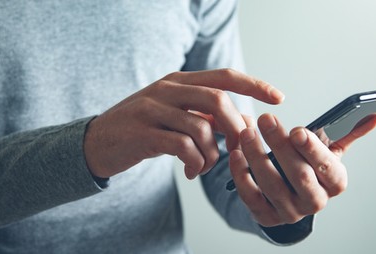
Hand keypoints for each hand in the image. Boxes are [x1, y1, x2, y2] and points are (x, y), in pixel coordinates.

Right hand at [84, 69, 283, 179]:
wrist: (96, 143)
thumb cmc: (144, 129)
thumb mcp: (177, 114)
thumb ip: (208, 115)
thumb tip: (248, 123)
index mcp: (180, 81)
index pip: (225, 76)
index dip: (254, 85)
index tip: (279, 98)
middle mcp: (167, 89)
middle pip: (217, 100)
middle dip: (235, 127)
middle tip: (237, 150)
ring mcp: (153, 109)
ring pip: (201, 126)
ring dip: (213, 153)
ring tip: (205, 166)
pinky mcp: (143, 134)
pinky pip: (182, 146)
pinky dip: (194, 162)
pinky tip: (190, 171)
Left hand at [230, 113, 375, 225]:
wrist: (291, 195)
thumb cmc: (311, 166)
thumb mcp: (331, 151)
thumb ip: (351, 131)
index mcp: (335, 183)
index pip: (328, 169)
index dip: (314, 151)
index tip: (299, 130)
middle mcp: (315, 201)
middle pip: (299, 175)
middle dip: (281, 146)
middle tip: (266, 119)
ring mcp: (290, 212)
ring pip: (272, 185)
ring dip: (257, 156)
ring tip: (246, 132)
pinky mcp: (267, 217)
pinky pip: (252, 197)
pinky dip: (241, 176)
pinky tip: (236, 154)